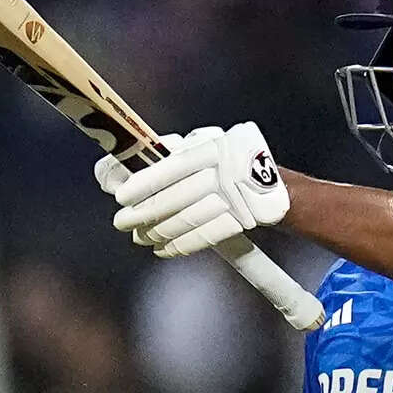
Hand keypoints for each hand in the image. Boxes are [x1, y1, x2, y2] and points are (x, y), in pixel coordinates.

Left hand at [107, 123, 289, 256]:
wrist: (271, 183)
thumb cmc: (227, 160)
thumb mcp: (206, 144)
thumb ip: (174, 154)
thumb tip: (131, 171)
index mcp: (212, 148)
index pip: (170, 168)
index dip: (143, 185)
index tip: (121, 197)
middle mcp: (224, 170)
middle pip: (175, 197)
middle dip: (142, 214)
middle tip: (121, 222)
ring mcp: (235, 197)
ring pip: (187, 219)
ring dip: (157, 232)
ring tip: (139, 237)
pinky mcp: (242, 220)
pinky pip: (206, 236)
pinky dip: (181, 245)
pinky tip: (163, 249)